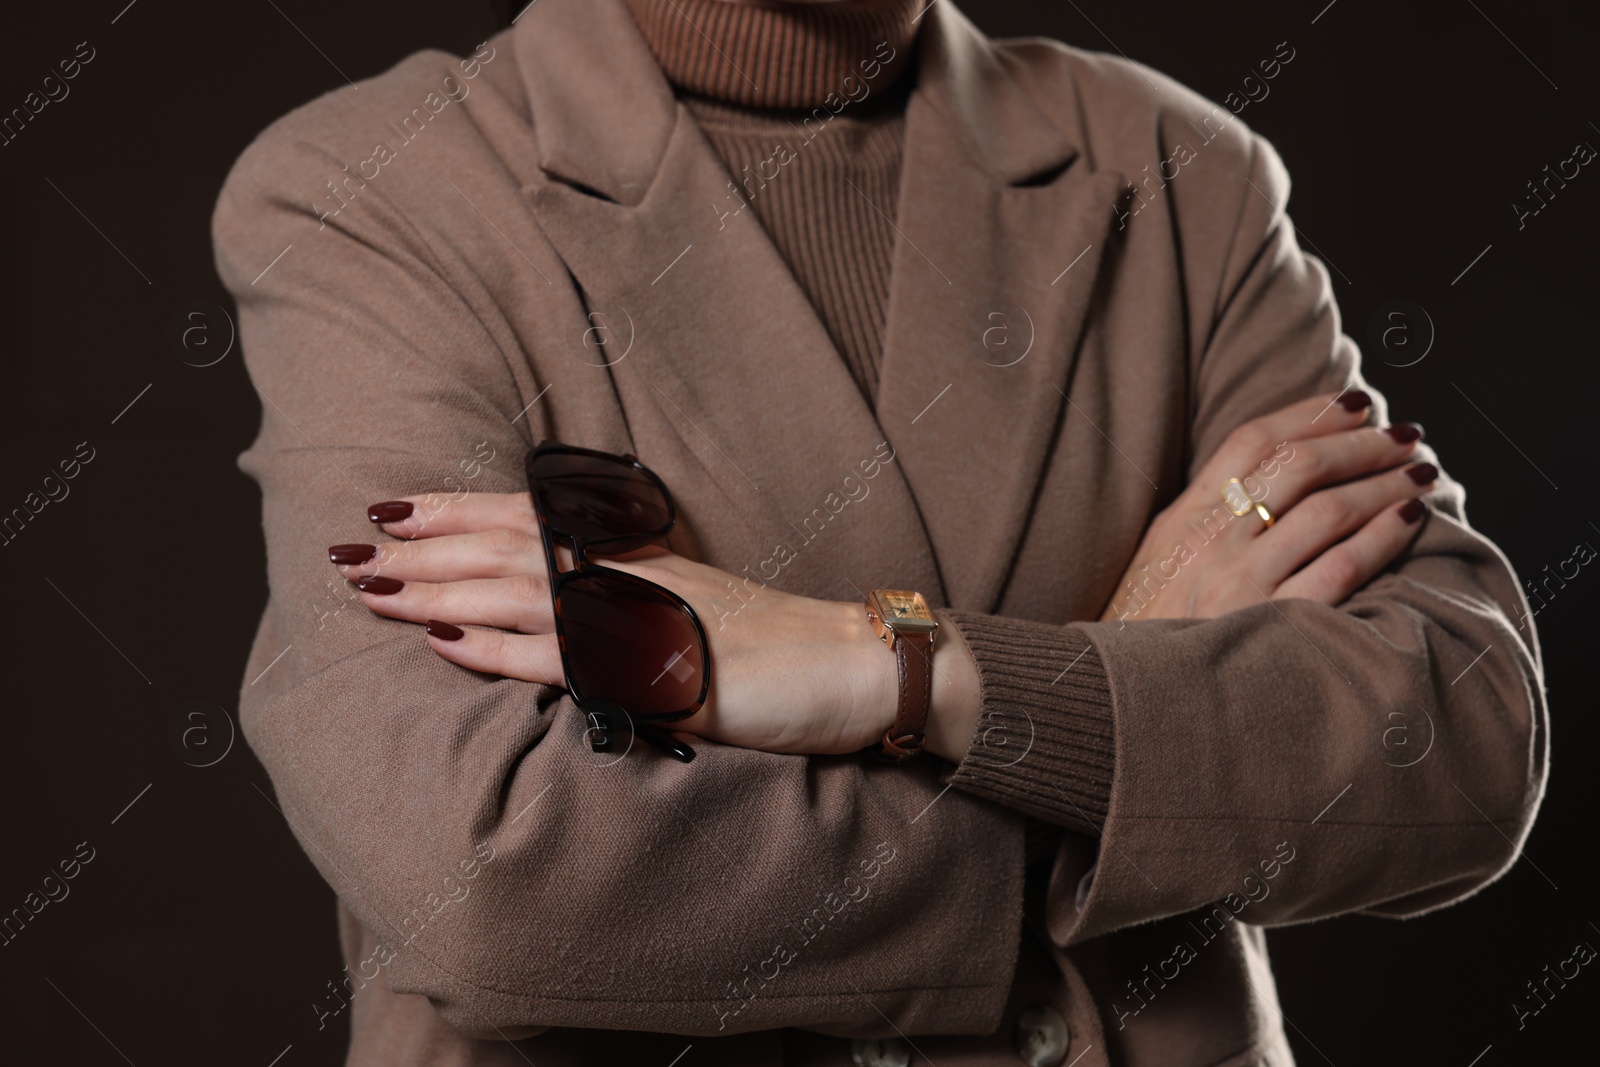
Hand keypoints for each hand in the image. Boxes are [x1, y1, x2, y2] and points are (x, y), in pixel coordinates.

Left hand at [330, 495, 914, 755]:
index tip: (393, 507)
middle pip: (507, 548)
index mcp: (634, 559)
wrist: (853, 665)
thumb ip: (625, 606)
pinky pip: (562, 656)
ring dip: (438, 586)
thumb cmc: (776, 647)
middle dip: (423, 546)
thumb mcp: (691, 612)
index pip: (529, 522)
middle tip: (349, 546)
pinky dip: (496, 647)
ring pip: (519, 592)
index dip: (457, 512)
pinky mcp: (657, 673)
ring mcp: (642, 620)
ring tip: (370, 584)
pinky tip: (443, 640)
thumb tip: (560, 613)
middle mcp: (630, 576)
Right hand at [1101, 390, 1434, 623]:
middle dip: (1362, 442)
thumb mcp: (1155, 564)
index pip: (1251, 441)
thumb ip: (1201, 520)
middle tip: (1406, 435)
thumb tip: (1264, 478)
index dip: (1310, 414)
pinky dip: (1382, 535)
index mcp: (1181, 519)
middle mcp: (1210, 542)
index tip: (1354, 404)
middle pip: (1298, 465)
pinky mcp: (1270, 624)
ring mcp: (1240, 582)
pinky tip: (1410, 519)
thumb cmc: (1144, 634)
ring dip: (1385, 482)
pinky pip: (1340, 567)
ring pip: (1328, 509)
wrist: (1123, 701)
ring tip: (1420, 474)